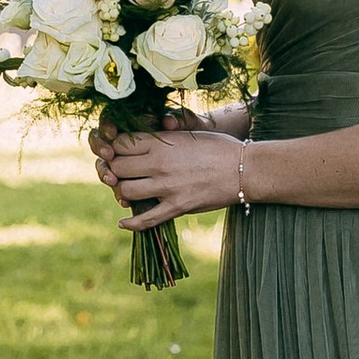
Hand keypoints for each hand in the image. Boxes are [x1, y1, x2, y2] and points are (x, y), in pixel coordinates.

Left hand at [99, 124, 246, 230]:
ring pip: (126, 192)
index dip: (114, 149)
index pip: (120, 144)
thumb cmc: (218, 146)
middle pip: (117, 168)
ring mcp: (167, 187)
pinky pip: (145, 219)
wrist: (244, 168)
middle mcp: (159, 163)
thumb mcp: (188, 133)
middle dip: (114, 170)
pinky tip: (123, 224)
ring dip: (122, 193)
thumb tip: (141, 142)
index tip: (118, 153)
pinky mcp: (177, 207)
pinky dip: (131, 224)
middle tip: (119, 173)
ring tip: (127, 192)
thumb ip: (162, 138)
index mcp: (161, 142)